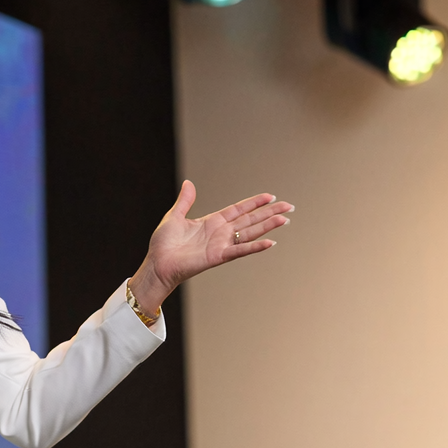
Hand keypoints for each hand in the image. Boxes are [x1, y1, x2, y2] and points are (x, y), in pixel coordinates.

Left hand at [129, 180, 291, 307]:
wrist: (157, 264)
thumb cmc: (163, 244)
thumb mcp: (174, 216)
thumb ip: (185, 201)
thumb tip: (188, 183)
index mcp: (212, 222)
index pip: (239, 210)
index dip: (254, 203)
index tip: (270, 197)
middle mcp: (221, 233)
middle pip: (251, 220)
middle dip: (270, 213)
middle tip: (289, 206)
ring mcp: (222, 244)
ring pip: (251, 233)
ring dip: (268, 226)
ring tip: (285, 219)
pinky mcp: (219, 256)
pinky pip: (240, 250)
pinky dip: (255, 247)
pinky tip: (271, 242)